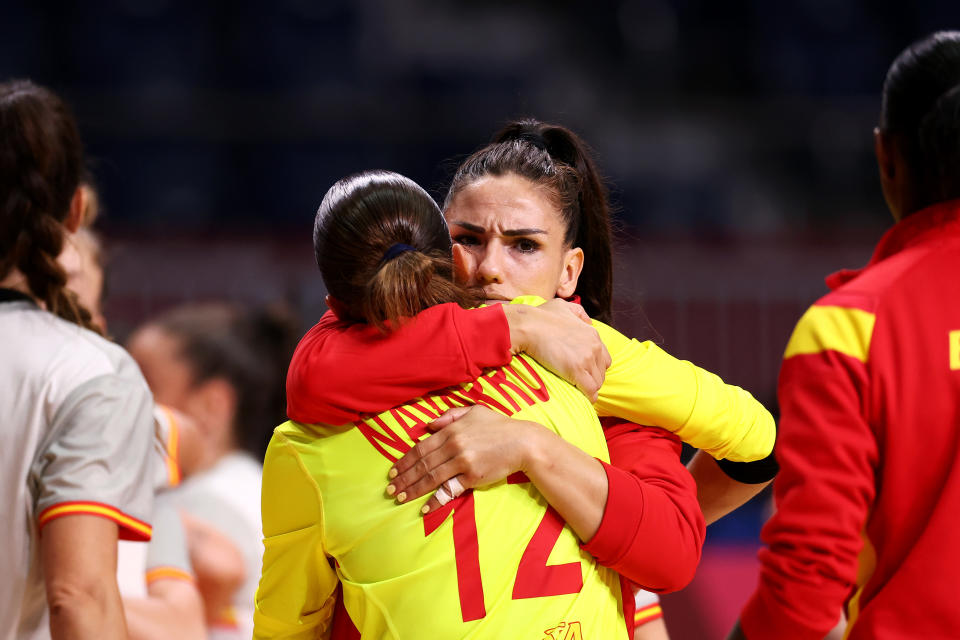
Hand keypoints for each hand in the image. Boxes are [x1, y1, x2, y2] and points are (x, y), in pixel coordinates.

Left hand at [386, 406, 544, 513]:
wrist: (523, 442)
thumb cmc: (499, 426)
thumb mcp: (474, 412)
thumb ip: (449, 416)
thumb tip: (429, 425)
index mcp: (451, 430)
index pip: (420, 448)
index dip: (404, 461)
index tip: (391, 472)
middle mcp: (453, 446)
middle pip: (422, 465)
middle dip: (403, 478)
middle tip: (390, 489)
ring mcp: (462, 462)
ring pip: (431, 478)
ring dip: (413, 490)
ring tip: (400, 498)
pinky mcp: (472, 477)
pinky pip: (449, 490)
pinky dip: (436, 500)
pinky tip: (425, 507)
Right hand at [503, 299, 610, 401]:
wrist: (529, 326)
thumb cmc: (541, 316)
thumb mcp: (563, 306)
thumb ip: (578, 312)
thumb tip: (587, 322)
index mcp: (592, 333)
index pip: (604, 358)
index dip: (595, 366)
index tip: (585, 371)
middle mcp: (593, 346)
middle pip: (602, 371)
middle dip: (593, 378)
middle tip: (580, 382)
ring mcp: (586, 359)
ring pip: (597, 382)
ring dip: (589, 387)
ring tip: (579, 390)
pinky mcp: (576, 371)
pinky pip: (590, 390)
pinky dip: (588, 396)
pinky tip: (583, 397)